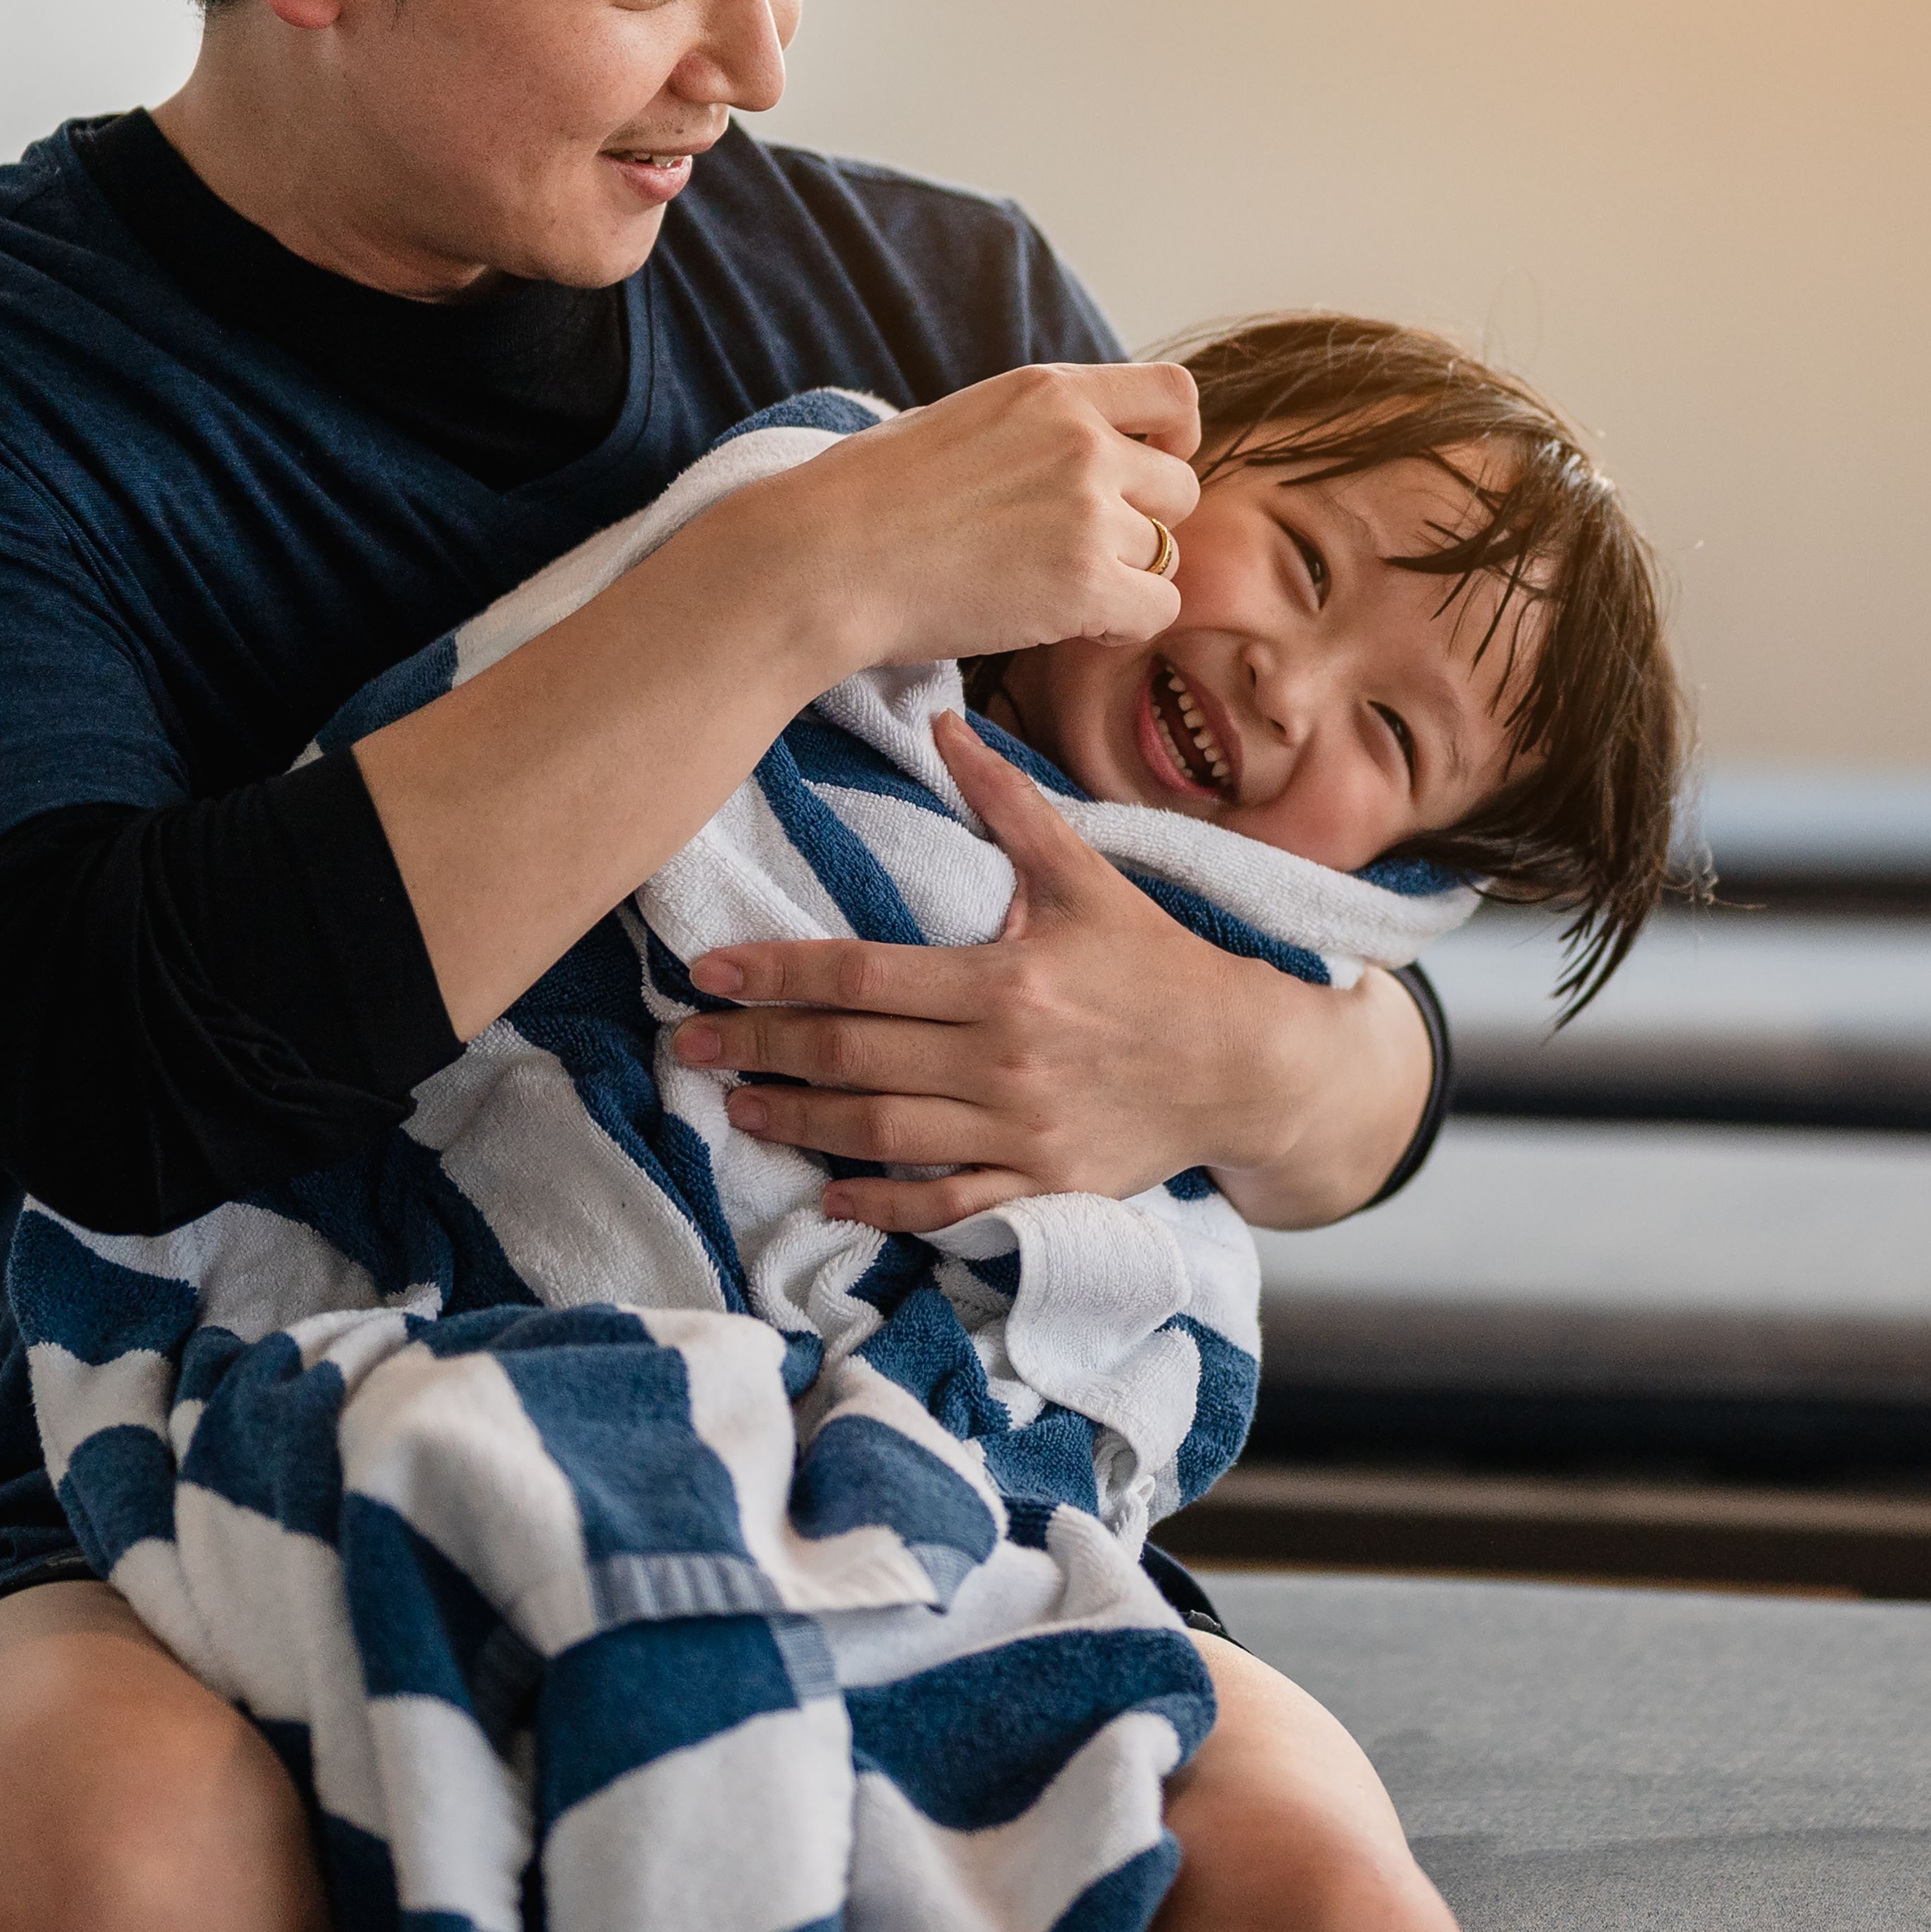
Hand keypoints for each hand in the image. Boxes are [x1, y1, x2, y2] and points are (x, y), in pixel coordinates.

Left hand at [671, 713, 1426, 1232]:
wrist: (1244, 1062)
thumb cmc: (1159, 964)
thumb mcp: (1087, 877)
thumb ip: (1010, 805)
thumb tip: (947, 725)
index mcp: (1005, 979)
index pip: (863, 976)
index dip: (777, 974)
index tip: (708, 972)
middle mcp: (1004, 1057)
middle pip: (853, 1056)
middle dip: (759, 1049)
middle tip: (686, 1044)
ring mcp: (1021, 1129)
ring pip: (882, 1132)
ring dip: (799, 1120)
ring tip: (738, 1104)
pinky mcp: (1042, 1185)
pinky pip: (945, 1203)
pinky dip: (881, 1205)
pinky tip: (827, 1194)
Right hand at [740, 363, 1202, 674]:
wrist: (821, 560)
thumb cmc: (865, 499)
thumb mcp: (963, 421)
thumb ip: (1035, 428)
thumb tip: (1081, 450)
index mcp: (1050, 390)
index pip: (1173, 393)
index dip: (1176, 439)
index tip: (1149, 470)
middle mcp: (1082, 441)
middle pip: (1179, 488)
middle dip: (1142, 525)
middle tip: (1081, 553)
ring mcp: (1088, 511)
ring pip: (1167, 553)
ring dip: (1125, 578)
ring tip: (1056, 591)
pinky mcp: (1085, 583)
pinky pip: (1157, 609)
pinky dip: (1122, 626)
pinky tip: (1069, 625)